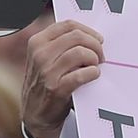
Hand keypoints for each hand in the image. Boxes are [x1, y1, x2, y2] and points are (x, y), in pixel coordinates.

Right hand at [21, 20, 103, 137]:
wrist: (35, 113)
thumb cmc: (45, 82)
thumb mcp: (45, 58)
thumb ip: (61, 44)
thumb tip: (91, 35)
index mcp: (37, 42)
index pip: (68, 25)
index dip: (88, 30)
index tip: (98, 40)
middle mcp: (39, 54)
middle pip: (77, 36)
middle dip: (95, 45)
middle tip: (101, 56)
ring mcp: (46, 71)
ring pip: (80, 52)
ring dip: (95, 59)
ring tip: (96, 66)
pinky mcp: (56, 89)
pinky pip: (82, 74)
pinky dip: (93, 73)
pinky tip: (93, 75)